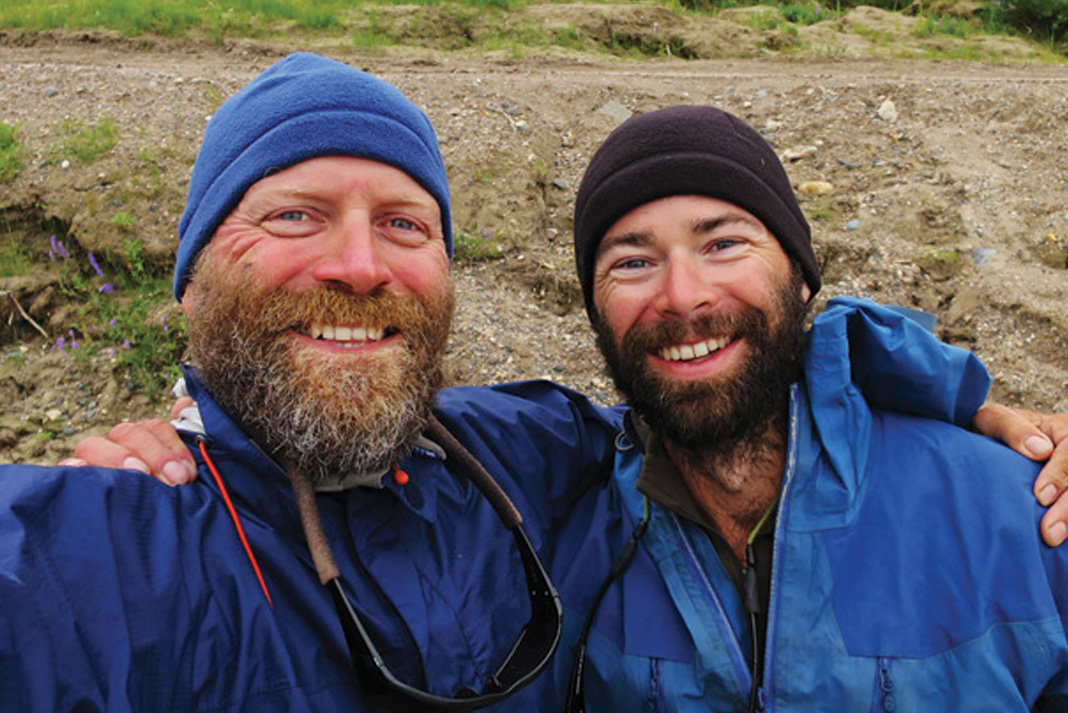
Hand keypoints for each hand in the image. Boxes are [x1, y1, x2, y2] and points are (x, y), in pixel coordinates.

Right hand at [59, 397, 197, 485]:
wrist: (142, 537)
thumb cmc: (168, 497)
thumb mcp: (183, 475)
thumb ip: (185, 446)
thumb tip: (184, 404)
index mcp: (144, 440)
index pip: (156, 428)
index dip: (173, 446)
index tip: (188, 473)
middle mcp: (116, 446)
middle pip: (127, 433)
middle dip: (154, 454)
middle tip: (174, 479)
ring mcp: (92, 461)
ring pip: (94, 445)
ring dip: (118, 457)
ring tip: (138, 472)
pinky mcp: (75, 481)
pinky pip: (67, 468)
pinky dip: (75, 468)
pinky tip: (84, 472)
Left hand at [972, 403, 1067, 545]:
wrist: (1007, 441)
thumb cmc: (1000, 432)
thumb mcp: (997, 420)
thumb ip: (1013, 428)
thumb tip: (1039, 450)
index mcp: (1062, 429)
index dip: (1059, 475)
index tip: (1041, 496)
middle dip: (1067, 507)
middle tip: (1049, 532)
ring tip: (1052, 538)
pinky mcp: (1067, 491)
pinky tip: (1061, 538)